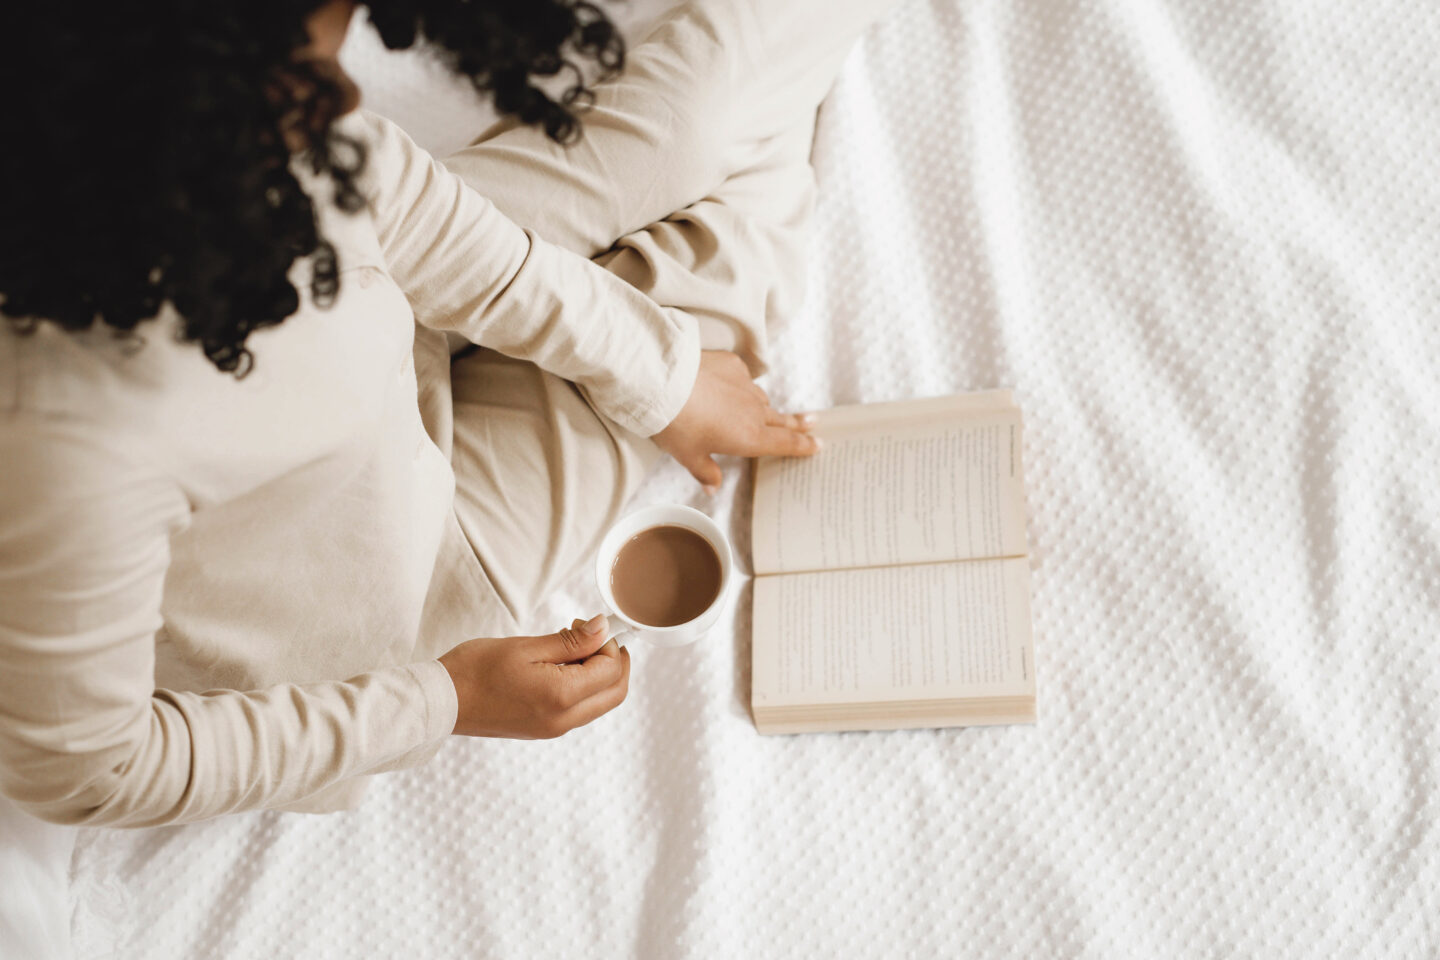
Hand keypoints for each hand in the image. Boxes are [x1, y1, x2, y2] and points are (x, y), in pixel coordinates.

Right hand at [437, 614, 629, 738]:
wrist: (442, 702)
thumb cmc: (475, 670)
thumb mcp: (527, 646)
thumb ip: (572, 642)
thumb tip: (603, 629)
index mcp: (562, 697)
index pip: (611, 671)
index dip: (609, 644)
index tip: (592, 625)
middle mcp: (564, 720)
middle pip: (614, 693)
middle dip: (616, 662)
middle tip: (594, 636)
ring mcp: (554, 728)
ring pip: (599, 702)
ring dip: (598, 674)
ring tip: (570, 647)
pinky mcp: (544, 729)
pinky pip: (579, 709)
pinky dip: (582, 686)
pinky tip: (559, 664)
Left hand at [652, 351, 820, 489]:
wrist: (664, 383)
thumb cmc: (677, 424)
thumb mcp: (688, 455)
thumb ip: (705, 471)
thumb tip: (712, 487)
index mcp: (749, 437)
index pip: (785, 443)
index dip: (803, 445)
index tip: (817, 444)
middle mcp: (754, 411)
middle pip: (781, 419)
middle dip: (797, 423)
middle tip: (812, 422)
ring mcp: (744, 385)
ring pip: (760, 398)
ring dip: (762, 406)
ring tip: (757, 409)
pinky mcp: (732, 365)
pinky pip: (742, 377)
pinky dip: (738, 384)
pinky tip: (725, 386)